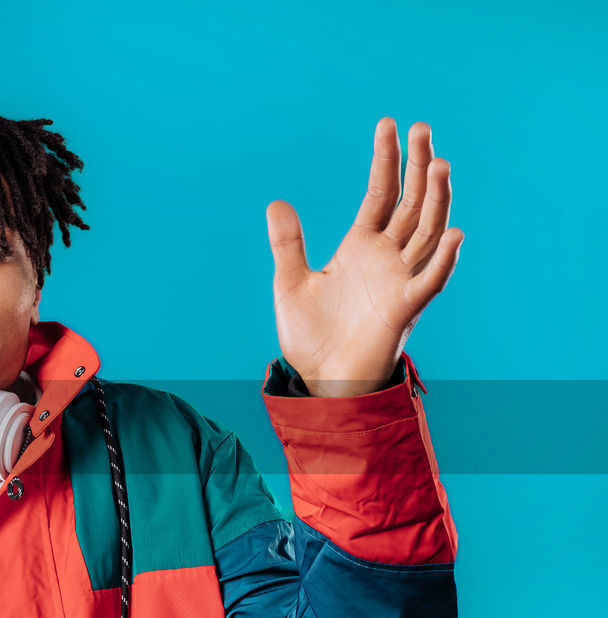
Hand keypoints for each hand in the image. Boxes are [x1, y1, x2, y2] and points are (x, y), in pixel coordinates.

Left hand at [265, 117, 463, 396]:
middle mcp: (386, 258)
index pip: (380, 193)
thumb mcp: (291, 283)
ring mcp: (399, 282)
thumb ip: (288, 244)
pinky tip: (454, 234)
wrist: (320, 380)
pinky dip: (443, 261)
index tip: (389, 125)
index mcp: (360, 246)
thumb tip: (276, 202)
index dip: (386, 161)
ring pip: (427, 233)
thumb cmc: (311, 335)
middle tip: (423, 127)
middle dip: (418, 167)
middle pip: (410, 203)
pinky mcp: (403, 311)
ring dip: (436, 201)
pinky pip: (429, 283)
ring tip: (440, 164)